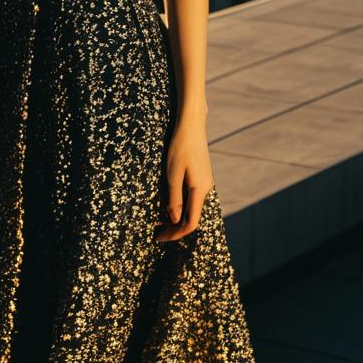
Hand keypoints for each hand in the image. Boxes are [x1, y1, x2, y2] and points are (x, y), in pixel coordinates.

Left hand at [154, 115, 213, 241]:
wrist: (192, 125)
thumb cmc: (180, 148)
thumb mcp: (172, 175)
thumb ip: (174, 199)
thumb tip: (175, 221)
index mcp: (200, 190)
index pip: (191, 223)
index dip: (175, 234)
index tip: (159, 238)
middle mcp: (206, 189)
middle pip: (193, 218)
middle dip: (175, 228)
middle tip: (157, 232)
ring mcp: (205, 182)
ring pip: (193, 208)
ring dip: (178, 217)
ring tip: (160, 220)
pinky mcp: (201, 176)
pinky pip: (192, 197)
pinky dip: (181, 205)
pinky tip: (170, 204)